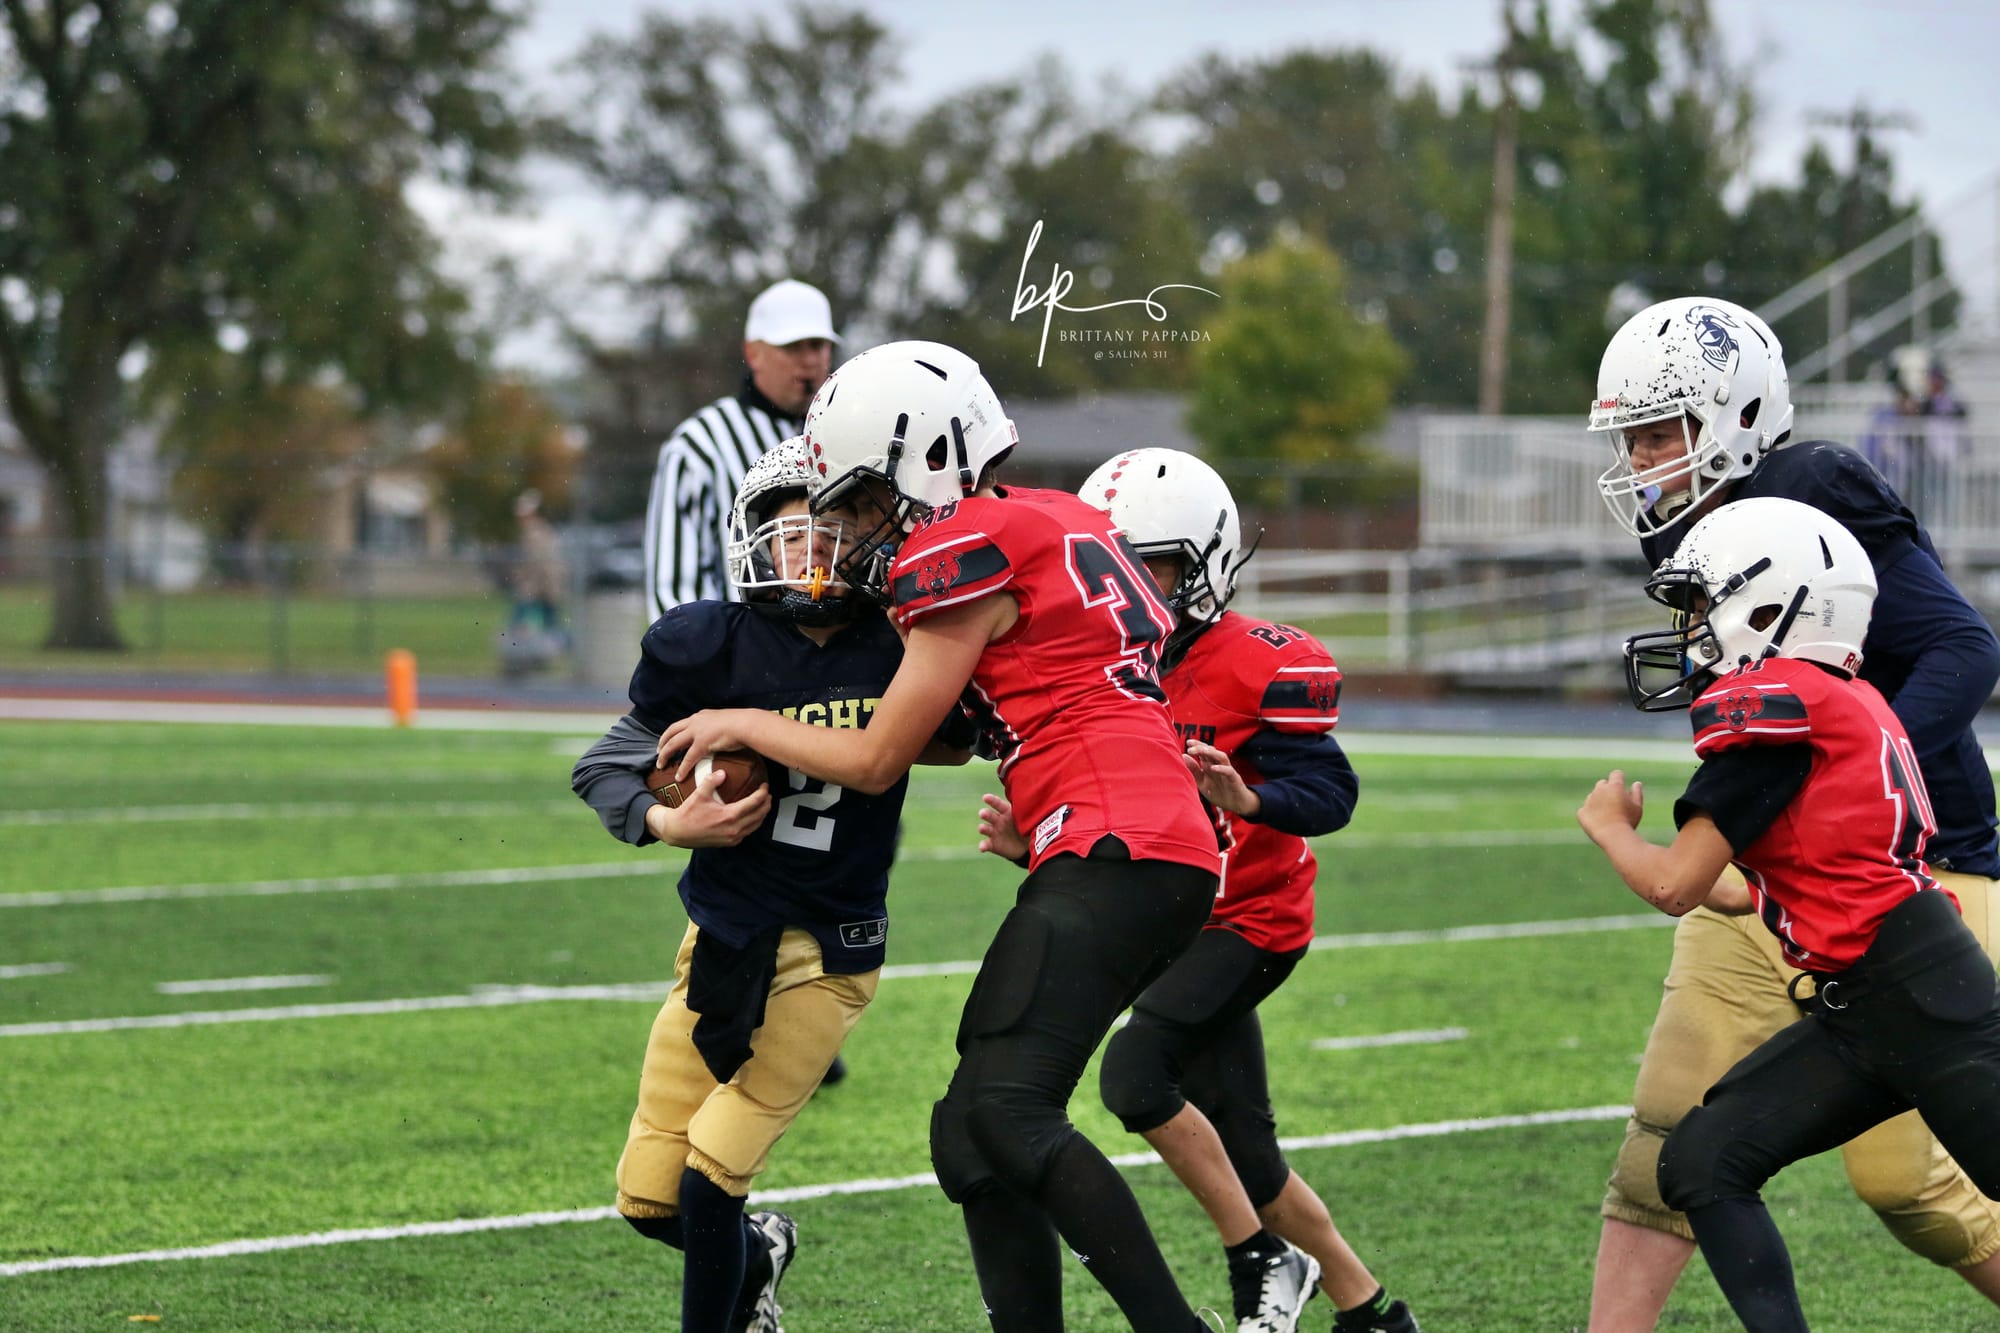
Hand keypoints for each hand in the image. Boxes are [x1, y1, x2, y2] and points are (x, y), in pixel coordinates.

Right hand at [644, 765, 770, 847]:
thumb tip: (723, 772)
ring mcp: (733, 837)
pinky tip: (751, 816)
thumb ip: (712, 781)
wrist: (677, 832)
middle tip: (766, 793)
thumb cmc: (687, 814)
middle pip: (760, 814)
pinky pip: (748, 832)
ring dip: (762, 813)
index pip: (754, 803)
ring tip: (763, 803)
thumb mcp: (699, 794)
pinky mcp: (729, 842)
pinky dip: (753, 822)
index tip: (764, 785)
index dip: (762, 792)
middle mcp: (734, 829)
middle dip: (766, 803)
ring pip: (756, 825)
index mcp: (729, 816)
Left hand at [657, 709, 756, 781]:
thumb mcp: (725, 722)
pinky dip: (682, 768)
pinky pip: (688, 758)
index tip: (667, 740)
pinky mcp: (701, 743)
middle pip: (672, 732)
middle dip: (662, 742)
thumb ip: (718, 727)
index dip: (672, 733)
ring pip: (674, 744)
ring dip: (665, 755)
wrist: (746, 724)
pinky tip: (679, 777)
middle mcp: (695, 722)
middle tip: (658, 752)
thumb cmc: (742, 724)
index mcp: (701, 716)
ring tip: (661, 765)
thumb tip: (721, 735)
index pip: (681, 724)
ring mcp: (697, 732)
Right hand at [977, 793, 1028, 860]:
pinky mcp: (992, 844)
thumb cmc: (1027, 828)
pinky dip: (983, 846)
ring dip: (983, 828)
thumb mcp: (1029, 819)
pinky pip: (986, 844)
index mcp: (1006, 811)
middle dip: (985, 814)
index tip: (985, 797)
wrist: (1027, 847)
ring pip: (985, 828)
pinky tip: (982, 847)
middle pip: (989, 815)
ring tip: (982, 828)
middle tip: (982, 813)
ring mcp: (994, 832)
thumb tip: (1035, 803)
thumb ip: (1027, 813)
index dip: (991, 800)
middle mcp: (998, 820)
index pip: (998, 804)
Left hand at [1182, 740, 1260, 817]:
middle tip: (1190, 747)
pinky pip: (1229, 771)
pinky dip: (1222, 769)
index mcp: (1210, 765)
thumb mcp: (1202, 782)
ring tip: (1202, 751)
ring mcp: (1227, 771)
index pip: (1204, 752)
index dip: (1197, 745)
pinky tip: (1213, 768)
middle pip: (1212, 751)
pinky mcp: (1234, 779)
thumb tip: (1184, 756)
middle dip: (1201, 747)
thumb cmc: (1218, 792)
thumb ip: (1194, 770)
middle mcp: (1219, 765)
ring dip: (1212, 753)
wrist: (1235, 804)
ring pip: (1221, 757)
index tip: (1188, 742)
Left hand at [1577, 769, 1644, 845]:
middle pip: (1602, 783)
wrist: (1613, 836)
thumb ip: (1637, 793)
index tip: (1622, 784)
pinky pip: (1585, 809)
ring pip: (1593, 796)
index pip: (1616, 774)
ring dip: (1598, 801)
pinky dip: (1591, 813)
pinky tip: (1598, 821)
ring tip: (1607, 814)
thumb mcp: (1637, 807)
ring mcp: (1589, 800)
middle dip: (1608, 789)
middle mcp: (1599, 790)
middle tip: (1615, 802)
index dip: (1620, 778)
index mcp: (1614, 786)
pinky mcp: (1582, 812)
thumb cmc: (1628, 821)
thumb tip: (1636, 783)